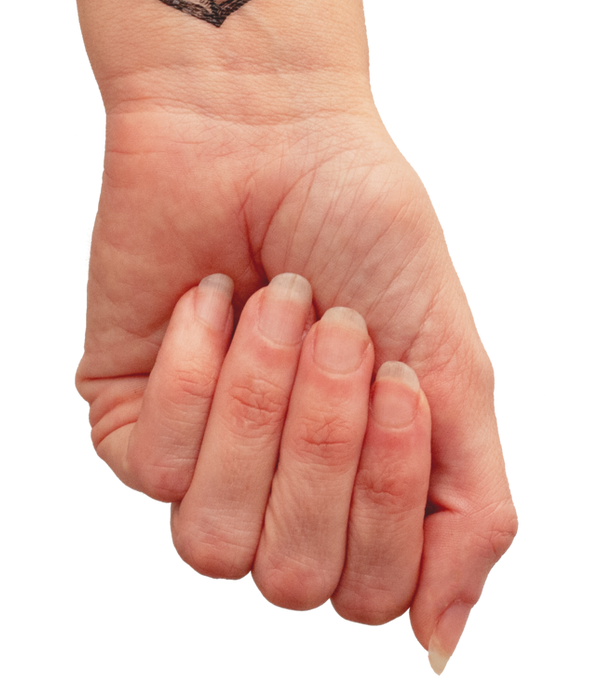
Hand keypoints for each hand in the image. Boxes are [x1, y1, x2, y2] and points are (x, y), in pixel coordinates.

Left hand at [74, 99, 519, 672]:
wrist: (266, 128)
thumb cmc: (366, 231)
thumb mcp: (452, 366)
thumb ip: (470, 513)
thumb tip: (440, 655)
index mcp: (363, 489)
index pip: (372, 593)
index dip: (386, 498)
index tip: (400, 374)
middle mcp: (280, 492)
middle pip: (295, 576)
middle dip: (325, 438)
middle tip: (338, 325)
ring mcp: (201, 464)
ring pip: (216, 543)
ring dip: (262, 407)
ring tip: (278, 304)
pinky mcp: (130, 423)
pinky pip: (155, 465)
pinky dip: (199, 368)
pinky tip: (211, 298)